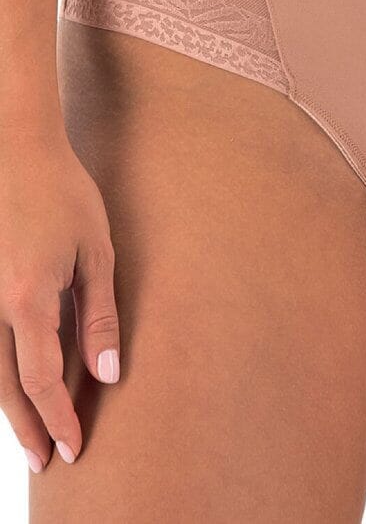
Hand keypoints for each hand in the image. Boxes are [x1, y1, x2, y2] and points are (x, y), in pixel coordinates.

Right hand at [0, 125, 119, 472]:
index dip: (58, 418)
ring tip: (28, 434)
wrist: (16, 151)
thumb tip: (108, 374)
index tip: (74, 447)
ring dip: (8, 406)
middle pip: (6, 386)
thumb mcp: (96, 253)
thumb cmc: (64, 195)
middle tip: (46, 462)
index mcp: (26, 300)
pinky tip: (11, 382)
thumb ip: (100, 316)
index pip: (40, 380)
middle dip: (28, 427)